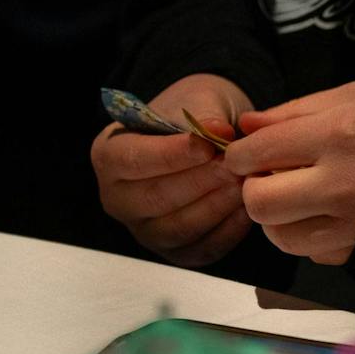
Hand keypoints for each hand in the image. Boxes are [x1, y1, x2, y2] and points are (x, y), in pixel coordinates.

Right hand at [90, 74, 254, 266]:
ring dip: (215, 207)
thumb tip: (217, 130)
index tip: (206, 146)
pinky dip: (227, 230)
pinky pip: (202, 248)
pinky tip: (246, 207)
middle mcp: (118, 200)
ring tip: (244, 183)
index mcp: (108, 156)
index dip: (170, 155)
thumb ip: (203, 114)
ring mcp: (145, 232)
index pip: (133, 160)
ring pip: (180, 228)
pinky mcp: (176, 253)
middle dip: (199, 182)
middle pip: (155, 198)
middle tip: (234, 166)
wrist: (204, 143)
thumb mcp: (195, 100)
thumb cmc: (192, 118)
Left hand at [223, 78, 354, 264]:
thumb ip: (293, 113)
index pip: (259, 153)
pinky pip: (312, 252)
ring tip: (295, 196)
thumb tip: (247, 128)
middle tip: (267, 176)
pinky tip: (324, 212)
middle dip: (254, 189)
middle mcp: (343, 186)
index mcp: (338, 137)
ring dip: (278, 218)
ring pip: (282, 237)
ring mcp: (354, 224)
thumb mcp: (350, 97)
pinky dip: (308, 234)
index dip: (239, 155)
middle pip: (262, 204)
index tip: (242, 154)